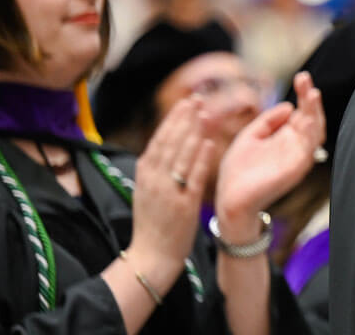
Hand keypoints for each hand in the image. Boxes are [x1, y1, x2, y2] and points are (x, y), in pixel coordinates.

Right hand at [127, 98, 215, 276]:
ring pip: (182, 155)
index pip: (161, 138)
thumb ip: (158, 167)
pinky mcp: (183, 205)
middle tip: (199, 98)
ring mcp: (168, 192)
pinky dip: (201, 159)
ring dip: (195, 131)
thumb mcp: (147, 189)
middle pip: (171, 141)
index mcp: (145, 173)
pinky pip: (194, 178)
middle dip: (185, 117)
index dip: (175, 118)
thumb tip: (169, 141)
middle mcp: (154, 179)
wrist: (151, 256)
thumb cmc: (153, 222)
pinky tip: (209, 143)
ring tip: (207, 112)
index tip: (188, 101)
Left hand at [214, 72, 324, 238]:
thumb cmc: (239, 171)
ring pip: (315, 132)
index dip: (303, 94)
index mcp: (286, 138)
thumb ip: (268, 120)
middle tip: (306, 79)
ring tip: (312, 94)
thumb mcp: (250, 136)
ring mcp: (297, 158)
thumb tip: (288, 105)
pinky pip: (307, 150)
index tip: (301, 77)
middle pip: (312, 119)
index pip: (302, 112)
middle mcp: (295, 147)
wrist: (229, 199)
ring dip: (315, 113)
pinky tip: (307, 118)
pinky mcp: (294, 170)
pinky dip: (310, 134)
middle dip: (311, 99)